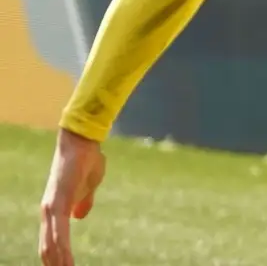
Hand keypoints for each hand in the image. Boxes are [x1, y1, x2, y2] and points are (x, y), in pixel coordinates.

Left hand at [38, 128, 105, 265]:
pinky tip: (66, 263)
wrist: (82, 142)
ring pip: (50, 244)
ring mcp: (51, 208)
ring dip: (58, 263)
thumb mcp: (89, 186)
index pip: (51, 240)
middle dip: (55, 264)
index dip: (56, 257)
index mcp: (55, 209)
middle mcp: (48, 211)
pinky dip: (62, 250)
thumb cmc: (87, 160)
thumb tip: (79, 216)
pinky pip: (58, 233)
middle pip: (47, 247)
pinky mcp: (57, 203)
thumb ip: (83, 201)